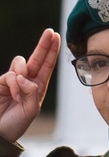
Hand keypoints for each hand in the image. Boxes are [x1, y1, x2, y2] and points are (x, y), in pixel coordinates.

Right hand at [0, 30, 60, 145]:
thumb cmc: (16, 124)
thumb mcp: (31, 110)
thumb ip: (31, 92)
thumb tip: (24, 76)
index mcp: (38, 87)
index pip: (46, 65)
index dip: (51, 51)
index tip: (56, 37)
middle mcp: (26, 81)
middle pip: (35, 58)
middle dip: (43, 45)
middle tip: (50, 32)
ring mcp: (12, 80)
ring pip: (20, 64)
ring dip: (23, 74)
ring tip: (20, 91)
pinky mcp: (0, 82)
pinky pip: (10, 75)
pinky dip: (13, 85)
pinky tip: (13, 96)